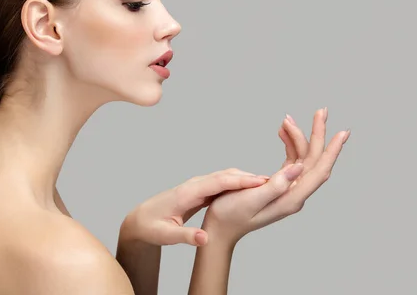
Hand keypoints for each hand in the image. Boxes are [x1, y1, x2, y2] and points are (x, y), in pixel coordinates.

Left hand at [120, 168, 270, 246]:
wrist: (141, 219)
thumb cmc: (151, 227)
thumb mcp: (166, 235)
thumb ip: (185, 236)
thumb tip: (205, 240)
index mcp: (187, 193)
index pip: (217, 183)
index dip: (239, 181)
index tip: (260, 182)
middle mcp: (194, 185)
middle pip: (225, 176)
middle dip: (249, 177)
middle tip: (275, 180)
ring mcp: (198, 186)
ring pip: (226, 178)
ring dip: (247, 179)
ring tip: (271, 184)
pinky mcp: (201, 191)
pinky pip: (223, 184)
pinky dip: (239, 184)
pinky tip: (253, 189)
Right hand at [204, 107, 349, 240]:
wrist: (219, 228)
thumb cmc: (230, 215)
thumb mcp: (251, 200)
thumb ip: (276, 185)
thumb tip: (299, 167)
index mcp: (291, 198)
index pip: (319, 170)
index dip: (331, 151)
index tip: (342, 132)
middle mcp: (293, 193)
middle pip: (313, 160)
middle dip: (318, 134)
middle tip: (321, 111)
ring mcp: (287, 189)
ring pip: (301, 157)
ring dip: (298, 136)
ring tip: (287, 118)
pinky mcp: (278, 185)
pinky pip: (290, 160)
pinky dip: (288, 144)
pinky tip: (281, 131)